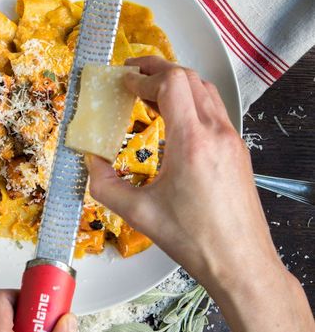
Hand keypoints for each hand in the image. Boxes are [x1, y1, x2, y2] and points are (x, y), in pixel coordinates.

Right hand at [86, 55, 280, 287]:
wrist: (240, 262)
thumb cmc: (194, 240)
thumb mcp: (138, 214)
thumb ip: (104, 185)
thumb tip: (90, 162)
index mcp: (192, 142)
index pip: (171, 84)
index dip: (143, 76)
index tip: (124, 82)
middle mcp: (216, 133)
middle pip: (190, 77)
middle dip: (159, 68)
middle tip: (133, 73)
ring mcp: (232, 139)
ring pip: (206, 90)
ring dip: (178, 82)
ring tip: (152, 91)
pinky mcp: (237, 150)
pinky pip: (215, 109)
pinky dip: (193, 100)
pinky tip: (176, 117)